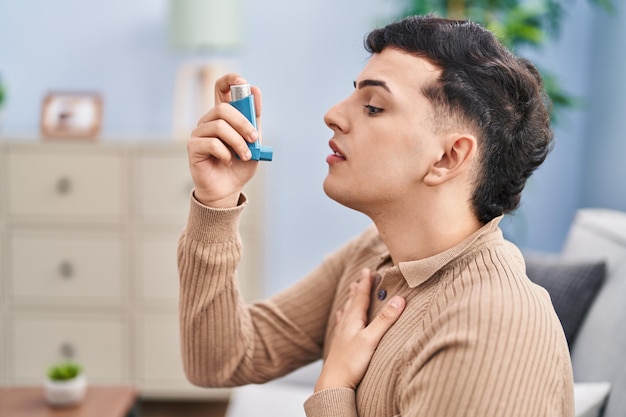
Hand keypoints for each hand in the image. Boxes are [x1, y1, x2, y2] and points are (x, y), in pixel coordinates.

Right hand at [187, 73, 263, 207]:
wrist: (228, 189)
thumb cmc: (239, 165)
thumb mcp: (254, 141)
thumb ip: (254, 119)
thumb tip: (255, 90)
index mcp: (223, 116)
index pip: (220, 88)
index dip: (229, 80)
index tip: (242, 82)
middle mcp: (208, 121)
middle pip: (223, 108)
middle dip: (243, 123)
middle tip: (254, 139)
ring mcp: (199, 132)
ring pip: (219, 126)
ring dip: (237, 142)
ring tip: (245, 155)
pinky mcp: (193, 147)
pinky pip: (211, 143)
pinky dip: (225, 153)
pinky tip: (227, 161)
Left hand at [315, 268, 405, 391]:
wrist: (332, 384)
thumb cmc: (351, 362)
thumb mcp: (371, 339)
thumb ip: (384, 320)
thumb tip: (399, 299)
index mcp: (353, 320)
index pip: (360, 296)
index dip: (365, 283)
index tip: (368, 270)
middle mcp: (346, 324)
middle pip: (353, 301)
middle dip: (358, 288)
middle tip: (361, 276)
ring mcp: (342, 335)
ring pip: (347, 311)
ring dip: (351, 299)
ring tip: (351, 290)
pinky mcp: (340, 346)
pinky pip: (342, 323)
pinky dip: (344, 315)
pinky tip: (341, 316)